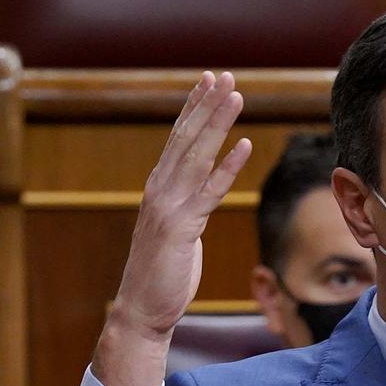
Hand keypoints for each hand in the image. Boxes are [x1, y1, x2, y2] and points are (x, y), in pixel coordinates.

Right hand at [94, 72, 253, 385]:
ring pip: (196, 156)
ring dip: (217, 123)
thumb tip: (200, 195)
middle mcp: (160, 190)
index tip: (209, 82)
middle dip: (205, 104)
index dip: (194, 109)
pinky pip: (209, 192)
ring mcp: (168, 207)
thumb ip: (187, 209)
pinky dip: (227, 167)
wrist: (141, 311)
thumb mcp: (176, 233)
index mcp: (159, 189)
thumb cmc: (161, 276)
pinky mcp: (181, 228)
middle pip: (187, 138)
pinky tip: (244, 145)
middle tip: (223, 74)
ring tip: (236, 95)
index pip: (179, 140)